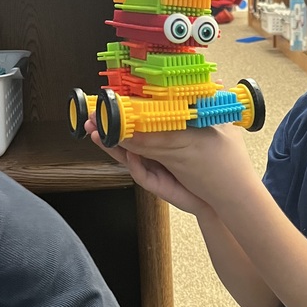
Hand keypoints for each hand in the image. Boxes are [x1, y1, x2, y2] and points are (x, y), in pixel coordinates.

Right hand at [84, 116, 209, 215]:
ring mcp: (152, 168)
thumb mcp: (185, 145)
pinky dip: (135, 165)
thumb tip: (139, 118)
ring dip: (114, 146)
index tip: (104, 108)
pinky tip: (131, 156)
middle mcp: (153, 152)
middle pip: (126, 140)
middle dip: (108, 131)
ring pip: (128, 155)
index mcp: (159, 138)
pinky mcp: (156, 183)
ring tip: (100, 136)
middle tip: (92, 122)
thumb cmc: (206, 170)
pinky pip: (141, 174)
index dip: (120, 117)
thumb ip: (160, 135)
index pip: (137, 125)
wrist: (214, 198)